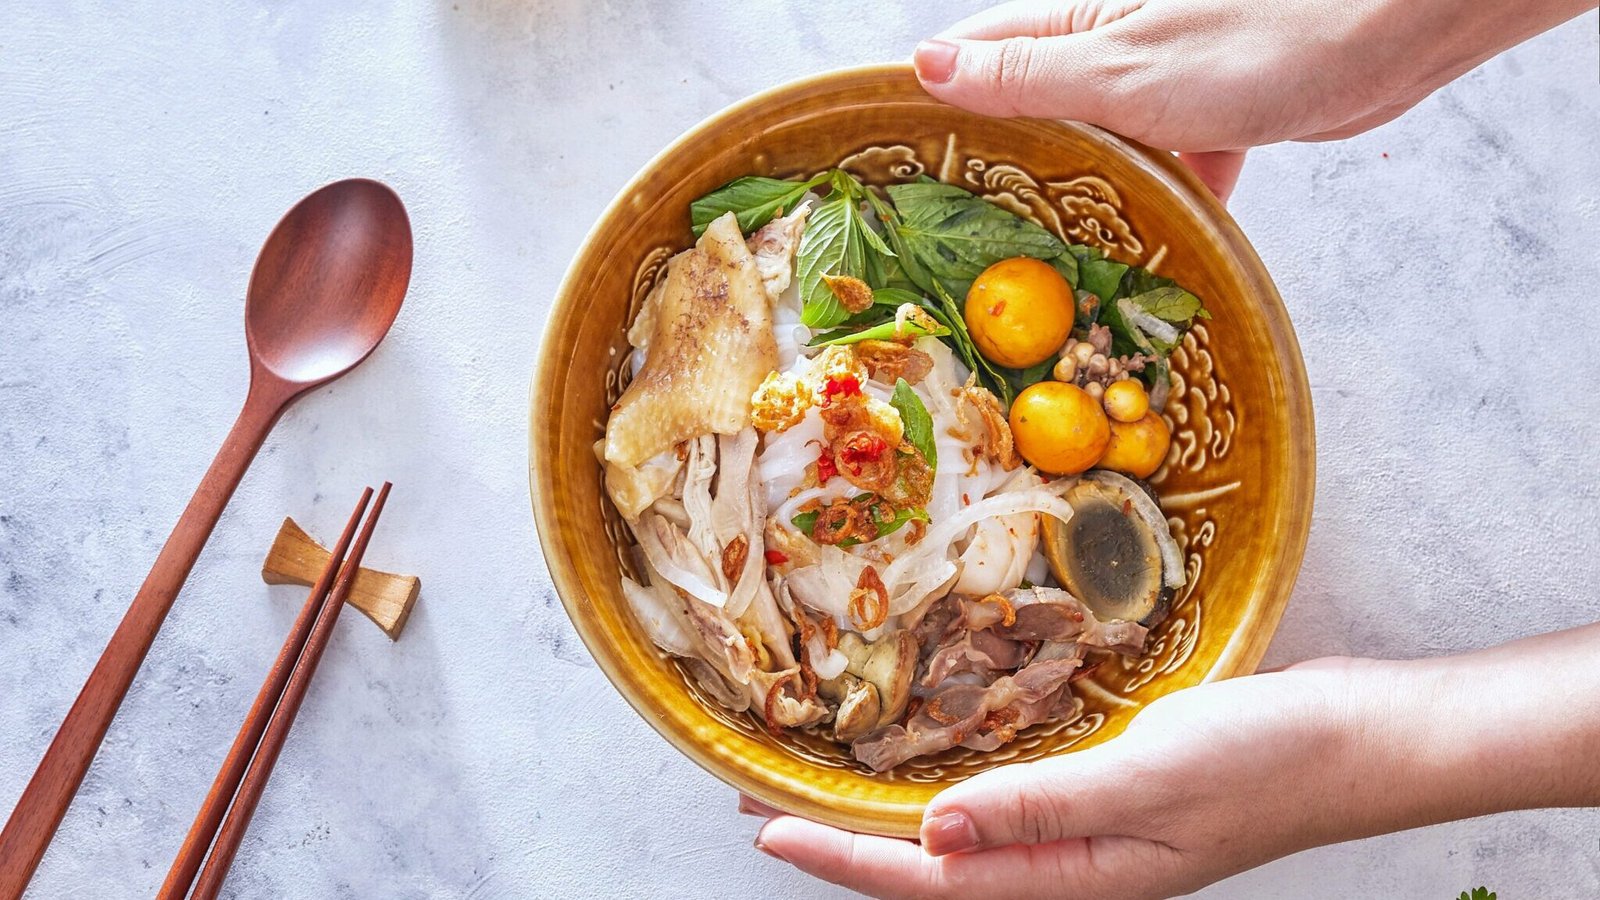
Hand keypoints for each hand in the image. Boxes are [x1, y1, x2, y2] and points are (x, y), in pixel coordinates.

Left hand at [751, 658, 1394, 898]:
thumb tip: (930, 836)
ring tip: (827, 790)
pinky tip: (934, 763)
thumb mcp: (1147, 779)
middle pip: (937, 869)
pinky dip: (956, 788)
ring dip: (893, 818)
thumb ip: (1037, 810)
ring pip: (968, 837)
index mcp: (1079, 879)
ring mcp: (1092, 832)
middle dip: (849, 845)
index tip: (769, 830)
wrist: (1358, 741)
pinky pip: (1009, 803)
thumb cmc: (1268, 762)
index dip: (847, 858)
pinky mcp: (1108, 793)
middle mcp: (1075, 865)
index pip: (934, 881)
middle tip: (769, 809)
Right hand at [913, 0, 1597, 201]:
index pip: (972, 59)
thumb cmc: (1257, 40)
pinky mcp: (1213, 110)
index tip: (895, 177)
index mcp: (1071, 25)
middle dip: (1002, 171)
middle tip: (964, 245)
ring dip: (1084, 197)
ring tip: (1050, 264)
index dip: (930, 110)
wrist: (1383, 39)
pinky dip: (1163, 202)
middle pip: (1030, 111)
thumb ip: (1025, 76)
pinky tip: (1160, 249)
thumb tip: (926, 66)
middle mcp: (1106, 46)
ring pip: (1099, 146)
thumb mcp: (1120, 71)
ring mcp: (1159, 80)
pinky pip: (1167, 163)